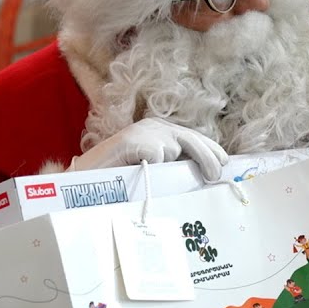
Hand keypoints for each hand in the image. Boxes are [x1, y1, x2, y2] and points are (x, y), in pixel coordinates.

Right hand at [70, 117, 228, 179]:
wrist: (83, 181)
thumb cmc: (120, 178)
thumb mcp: (153, 167)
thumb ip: (174, 165)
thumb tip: (205, 174)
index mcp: (159, 129)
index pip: (193, 137)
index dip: (211, 150)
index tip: (225, 163)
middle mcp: (153, 126)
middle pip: (191, 140)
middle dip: (208, 158)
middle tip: (216, 176)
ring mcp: (143, 132)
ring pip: (176, 149)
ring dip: (181, 165)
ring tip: (190, 179)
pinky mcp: (133, 141)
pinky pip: (157, 157)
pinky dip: (155, 167)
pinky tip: (146, 172)